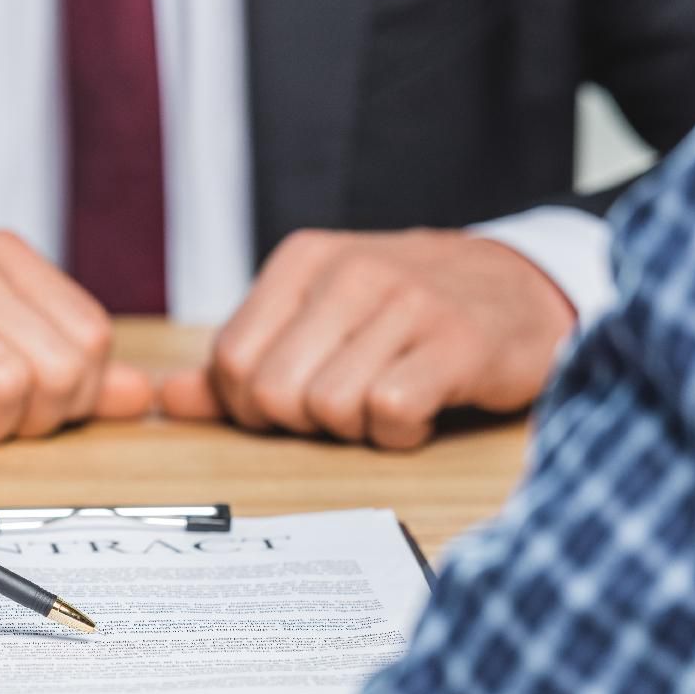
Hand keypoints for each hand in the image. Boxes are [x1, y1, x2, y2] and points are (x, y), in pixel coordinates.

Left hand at [159, 229, 574, 448]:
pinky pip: (390, 414)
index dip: (251, 407)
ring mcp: (407, 302)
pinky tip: (422, 408)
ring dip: (357, 427)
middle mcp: (350, 272)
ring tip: (389, 397)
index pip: (229, 362)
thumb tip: (169, 398)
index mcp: (303, 261)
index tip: (295, 401)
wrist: (525, 291)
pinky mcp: (458, 343)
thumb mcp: (319, 319)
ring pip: (329, 408)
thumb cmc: (409, 314)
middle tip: (348, 403)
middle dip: (303, 422)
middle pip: (273, 393)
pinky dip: (400, 432)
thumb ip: (244, 359)